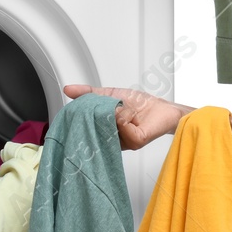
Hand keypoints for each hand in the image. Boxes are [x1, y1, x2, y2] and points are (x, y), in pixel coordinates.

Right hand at [62, 83, 183, 150]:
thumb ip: (88, 93)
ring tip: (124, 108)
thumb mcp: (108, 94)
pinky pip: (124, 127)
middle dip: (97, 113)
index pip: (87, 128)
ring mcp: (124, 142)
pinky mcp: (136, 141)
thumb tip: (68, 90)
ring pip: (110, 126)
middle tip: (105, 104)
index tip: (77, 109)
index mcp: (104, 131)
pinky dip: (126, 116)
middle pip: (95, 128)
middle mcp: (113, 140)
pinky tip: (131, 114)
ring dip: (116, 112)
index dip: (81, 117)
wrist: (162, 108)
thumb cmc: (139, 104)